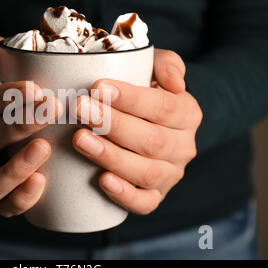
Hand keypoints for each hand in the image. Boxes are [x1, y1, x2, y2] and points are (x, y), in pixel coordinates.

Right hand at [0, 36, 58, 216]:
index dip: (2, 99)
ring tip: (45, 147)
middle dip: (20, 124)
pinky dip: (18, 197)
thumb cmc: (4, 76)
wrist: (15, 104)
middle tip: (53, 108)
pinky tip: (41, 181)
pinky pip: (1, 205)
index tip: (34, 88)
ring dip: (15, 167)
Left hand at [72, 49, 201, 214]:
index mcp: (187, 113)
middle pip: (151, 140)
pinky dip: (124, 194)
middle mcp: (183, 147)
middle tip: (80, 109)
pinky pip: (145, 203)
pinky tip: (103, 180)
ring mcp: (170, 174)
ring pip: (146, 172)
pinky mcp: (155, 196)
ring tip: (80, 138)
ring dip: (111, 156)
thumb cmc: (145, 93)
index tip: (98, 87)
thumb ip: (166, 64)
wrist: (150, 124)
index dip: (131, 99)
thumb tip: (174, 82)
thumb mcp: (157, 70)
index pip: (163, 107)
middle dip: (112, 124)